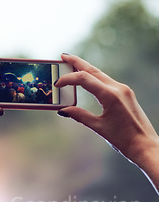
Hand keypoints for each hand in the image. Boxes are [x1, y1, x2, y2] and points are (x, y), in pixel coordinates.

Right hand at [55, 54, 158, 170]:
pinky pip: (107, 82)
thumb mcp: (98, 127)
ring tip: (72, 65)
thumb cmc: (123, 139)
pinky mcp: (126, 94)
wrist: (145, 145)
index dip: (68, 79)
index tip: (57, 84)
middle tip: (63, 56)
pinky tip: (88, 80)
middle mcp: (118, 88)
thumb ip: (80, 116)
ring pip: (100, 74)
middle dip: (77, 62)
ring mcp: (123, 90)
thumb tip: (63, 110)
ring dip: (85, 69)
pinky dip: (95, 79)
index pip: (84, 79)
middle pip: (93, 70)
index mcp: (110, 95)